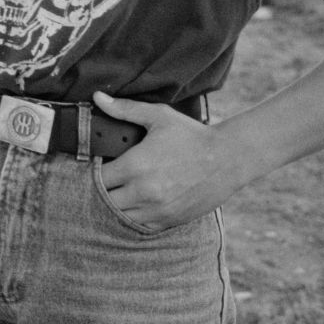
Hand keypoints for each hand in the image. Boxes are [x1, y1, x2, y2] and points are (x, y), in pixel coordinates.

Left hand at [92, 93, 249, 230]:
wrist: (229, 159)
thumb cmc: (192, 135)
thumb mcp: (159, 116)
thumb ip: (125, 109)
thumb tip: (97, 97)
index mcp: (135, 166)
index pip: (98, 177)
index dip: (94, 172)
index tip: (99, 166)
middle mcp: (143, 191)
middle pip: (105, 200)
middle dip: (103, 190)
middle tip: (108, 181)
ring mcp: (157, 209)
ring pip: (121, 216)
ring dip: (117, 206)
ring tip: (121, 193)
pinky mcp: (170, 219)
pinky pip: (141, 226)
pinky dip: (135, 217)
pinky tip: (137, 205)